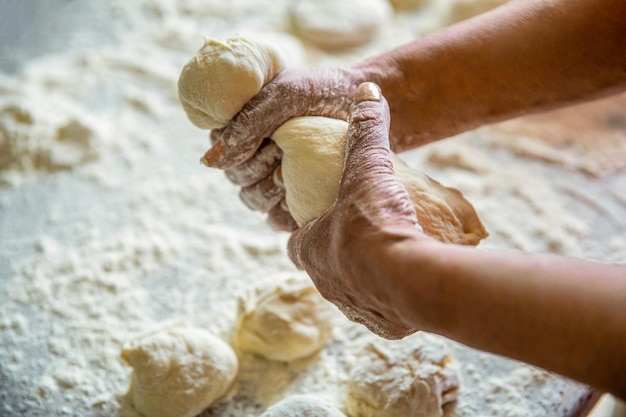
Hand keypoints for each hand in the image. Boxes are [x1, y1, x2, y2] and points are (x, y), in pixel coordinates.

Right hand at [202, 66, 365, 230]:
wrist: (366, 102)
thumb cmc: (324, 91)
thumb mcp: (285, 95)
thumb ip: (247, 123)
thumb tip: (209, 163)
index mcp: (242, 126)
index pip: (222, 154)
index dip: (240, 155)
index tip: (271, 142)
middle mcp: (255, 152)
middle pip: (238, 180)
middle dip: (258, 170)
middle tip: (284, 154)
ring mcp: (275, 176)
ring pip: (254, 200)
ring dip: (270, 192)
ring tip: (294, 173)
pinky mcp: (297, 197)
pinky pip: (277, 217)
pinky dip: (285, 212)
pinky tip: (301, 200)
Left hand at [288, 82, 427, 338]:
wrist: (409, 277)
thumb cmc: (376, 221)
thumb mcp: (368, 168)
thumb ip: (367, 130)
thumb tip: (366, 89)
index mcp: (309, 248)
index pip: (299, 238)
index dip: (312, 227)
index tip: (333, 217)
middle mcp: (324, 282)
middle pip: (325, 266)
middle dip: (340, 253)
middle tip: (367, 236)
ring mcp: (351, 306)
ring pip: (351, 291)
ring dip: (365, 277)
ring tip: (391, 259)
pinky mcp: (382, 325)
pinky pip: (382, 311)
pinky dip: (391, 300)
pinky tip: (408, 284)